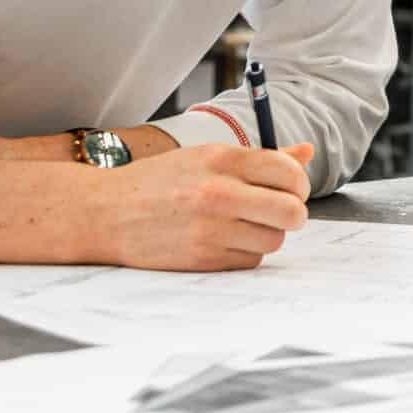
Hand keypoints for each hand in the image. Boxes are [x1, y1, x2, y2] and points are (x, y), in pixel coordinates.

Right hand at [90, 142, 314, 270]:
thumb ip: (261, 158)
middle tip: (280, 212)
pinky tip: (222, 240)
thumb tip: (306, 152)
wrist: (106, 213)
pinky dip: (244, 253)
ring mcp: (211, 228)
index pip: (289, 172)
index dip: (299, 183)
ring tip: (242, 224)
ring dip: (266, 235)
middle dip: (294, 214)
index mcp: (222, 158)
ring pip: (274, 240)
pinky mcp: (203, 259)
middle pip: (292, 212)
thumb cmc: (160, 182)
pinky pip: (250, 260)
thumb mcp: (207, 157)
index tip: (291, 188)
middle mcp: (219, 192)